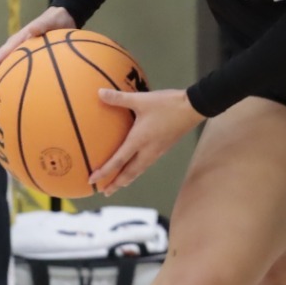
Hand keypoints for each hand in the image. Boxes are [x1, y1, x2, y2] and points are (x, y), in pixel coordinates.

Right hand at [0, 6, 79, 110]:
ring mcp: (20, 61)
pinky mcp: (29, 67)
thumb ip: (39, 26)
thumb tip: (31, 31)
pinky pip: (19, 82)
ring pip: (5, 81)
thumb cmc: (54, 20)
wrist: (62, 19)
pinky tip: (17, 109)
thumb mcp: (48, 21)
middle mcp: (14, 54)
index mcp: (15, 44)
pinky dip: (15, 95)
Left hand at [87, 88, 202, 194]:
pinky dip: (136, 171)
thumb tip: (99, 93)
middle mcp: (148, 150)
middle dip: (116, 184)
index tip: (92, 180)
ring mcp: (157, 151)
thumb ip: (119, 98)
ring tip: (118, 185)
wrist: (193, 108)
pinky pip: (145, 165)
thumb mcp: (141, 99)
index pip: (118, 161)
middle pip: (129, 173)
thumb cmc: (167, 104)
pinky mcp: (163, 148)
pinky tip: (134, 167)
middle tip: (105, 192)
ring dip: (126, 179)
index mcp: (140, 140)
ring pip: (138, 171)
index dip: (104, 172)